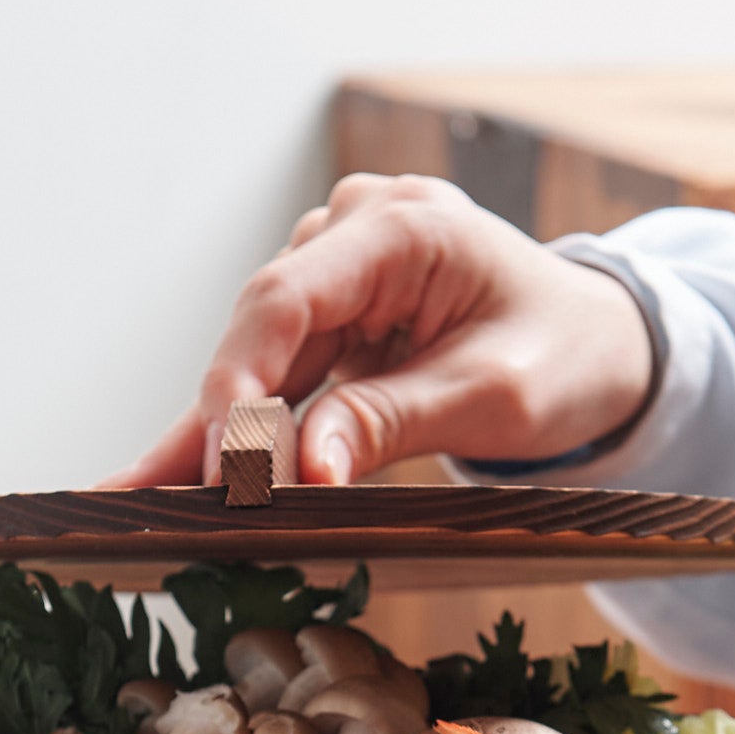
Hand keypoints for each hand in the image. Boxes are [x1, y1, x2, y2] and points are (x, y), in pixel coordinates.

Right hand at [107, 175, 654, 485]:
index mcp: (403, 227)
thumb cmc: (567, 356)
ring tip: (131, 504)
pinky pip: (273, 383)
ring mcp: (337, 274)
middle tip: (153, 507)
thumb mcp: (496, 394)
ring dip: (205, 438)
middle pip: (255, 333)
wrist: (603, 344)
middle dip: (212, 426)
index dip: (243, 389)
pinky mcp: (332, 320)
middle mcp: (353, 235)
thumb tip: (304, 467)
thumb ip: (395, 419)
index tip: (228, 471)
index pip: (285, 300)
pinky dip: (235, 439)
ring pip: (252, 362)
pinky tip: (166, 482)